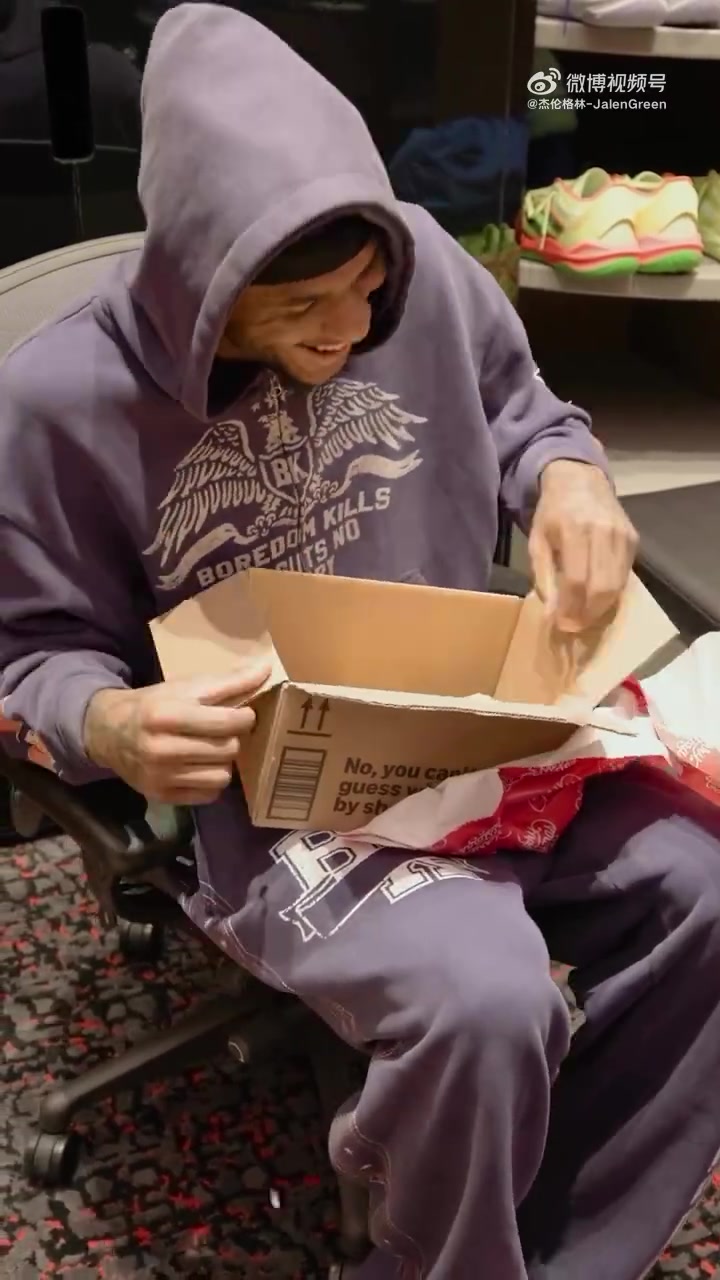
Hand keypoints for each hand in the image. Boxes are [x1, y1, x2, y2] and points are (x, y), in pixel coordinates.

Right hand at [84, 664, 270, 804]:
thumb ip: (230, 681)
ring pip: (222, 776)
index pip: (227, 722)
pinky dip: (211, 781)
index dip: (245, 717)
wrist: (108, 732)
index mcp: (167, 715)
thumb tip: (267, 668)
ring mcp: (160, 776)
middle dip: (232, 738)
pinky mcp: (161, 796)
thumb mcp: (187, 686)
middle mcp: (161, 749)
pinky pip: (209, 794)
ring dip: (223, 762)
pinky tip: (200, 766)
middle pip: (228, 749)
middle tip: (223, 732)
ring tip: (212, 750)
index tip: (242, 714)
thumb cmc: (154, 704)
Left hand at [529, 461, 637, 632]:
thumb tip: (552, 614)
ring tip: (583, 617)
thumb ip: (543, 577)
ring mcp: (623, 535)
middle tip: (573, 626)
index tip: (562, 625)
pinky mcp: (634, 539)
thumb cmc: (552, 513)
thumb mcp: (536, 541)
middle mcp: (603, 532)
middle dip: (587, 614)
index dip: (571, 608)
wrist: (580, 480)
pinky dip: (611, 594)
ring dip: (600, 609)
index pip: (577, 580)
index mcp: (574, 530)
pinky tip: (596, 599)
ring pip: (617, 586)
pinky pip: (625, 576)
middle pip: (602, 587)